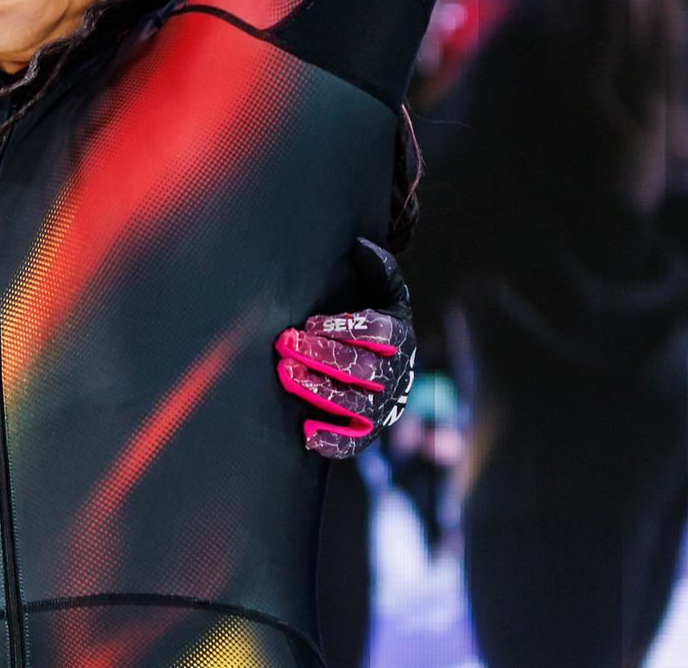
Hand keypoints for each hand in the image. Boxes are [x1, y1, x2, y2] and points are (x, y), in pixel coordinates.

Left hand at [276, 238, 416, 460]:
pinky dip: (332, 441)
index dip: (346, 328)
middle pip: (366, 372)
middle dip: (324, 356)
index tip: (310, 321)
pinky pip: (354, 443)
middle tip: (287, 343)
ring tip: (287, 374)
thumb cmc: (373, 319)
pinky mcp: (367, 432)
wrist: (379, 363)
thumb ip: (377, 270)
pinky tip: (307, 433)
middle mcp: (396, 375)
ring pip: (358, 406)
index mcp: (400, 338)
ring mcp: (383, 408)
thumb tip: (360, 245)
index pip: (380, 334)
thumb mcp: (381, 291)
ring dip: (321, 391)